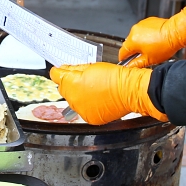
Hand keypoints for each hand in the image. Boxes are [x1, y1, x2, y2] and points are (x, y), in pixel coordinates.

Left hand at [50, 62, 166, 124]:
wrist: (130, 91)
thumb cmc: (115, 78)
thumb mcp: (92, 66)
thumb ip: (74, 69)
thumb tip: (64, 69)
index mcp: (72, 84)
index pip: (56, 76)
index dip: (59, 72)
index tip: (60, 70)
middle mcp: (74, 99)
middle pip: (64, 89)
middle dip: (70, 84)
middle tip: (83, 79)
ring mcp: (81, 110)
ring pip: (73, 101)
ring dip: (78, 95)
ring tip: (93, 89)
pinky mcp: (90, 118)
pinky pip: (83, 110)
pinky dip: (87, 105)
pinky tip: (96, 98)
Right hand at [119, 4, 185, 67]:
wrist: (175, 32)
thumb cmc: (165, 45)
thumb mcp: (149, 60)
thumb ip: (137, 64)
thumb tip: (130, 67)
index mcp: (132, 41)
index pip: (122, 52)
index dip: (124, 59)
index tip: (127, 62)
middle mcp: (134, 31)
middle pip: (129, 44)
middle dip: (134, 50)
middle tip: (144, 56)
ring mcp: (140, 25)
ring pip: (136, 37)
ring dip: (140, 42)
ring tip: (152, 47)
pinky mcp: (147, 21)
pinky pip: (143, 31)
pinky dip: (146, 36)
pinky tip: (155, 40)